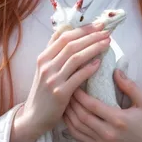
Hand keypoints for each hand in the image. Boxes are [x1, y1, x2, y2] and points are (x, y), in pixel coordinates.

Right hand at [21, 22, 110, 137]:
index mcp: (43, 57)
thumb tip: (68, 29)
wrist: (34, 117)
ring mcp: (52, 79)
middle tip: (106, 30)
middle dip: (91, 35)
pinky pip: (78, 77)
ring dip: (93, 48)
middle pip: (72, 44)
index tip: (97, 24)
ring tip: (107, 43)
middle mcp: (46, 65)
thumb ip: (54, 51)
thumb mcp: (44, 68)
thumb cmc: (44, 91)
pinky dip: (89, 68)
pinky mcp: (60, 93)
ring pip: (76, 57)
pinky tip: (99, 63)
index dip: (82, 29)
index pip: (64, 36)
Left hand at [63, 68, 141, 141]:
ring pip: (78, 128)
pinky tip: (69, 116)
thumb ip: (130, 86)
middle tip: (66, 88)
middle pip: (81, 116)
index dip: (80, 94)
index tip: (75, 82)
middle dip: (71, 102)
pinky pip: (81, 138)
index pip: (92, 105)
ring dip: (69, 114)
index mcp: (119, 120)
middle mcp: (108, 134)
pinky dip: (72, 126)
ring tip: (65, 100)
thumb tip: (115, 71)